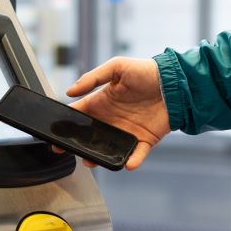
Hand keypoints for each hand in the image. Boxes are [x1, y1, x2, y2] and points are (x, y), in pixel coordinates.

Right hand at [66, 56, 170, 170]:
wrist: (175, 82)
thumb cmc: (146, 71)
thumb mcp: (117, 66)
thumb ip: (93, 78)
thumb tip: (70, 91)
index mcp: (102, 102)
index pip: (80, 115)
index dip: (66, 124)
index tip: (55, 133)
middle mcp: (112, 119)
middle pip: (90, 137)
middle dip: (78, 146)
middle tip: (67, 151)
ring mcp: (128, 131)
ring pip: (109, 149)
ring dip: (100, 157)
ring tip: (92, 161)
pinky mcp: (145, 139)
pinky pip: (136, 154)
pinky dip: (132, 160)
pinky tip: (127, 164)